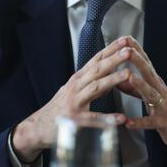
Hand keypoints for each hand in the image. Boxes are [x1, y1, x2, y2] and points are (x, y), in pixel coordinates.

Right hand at [12, 37, 130, 162]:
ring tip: (128, 74)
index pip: (97, 59)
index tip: (125, 39)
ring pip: (96, 87)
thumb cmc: (59, 107)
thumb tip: (111, 75)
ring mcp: (75, 102)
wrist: (37, 127)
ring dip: (113, 79)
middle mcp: (76, 86)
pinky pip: (93, 119)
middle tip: (129, 50)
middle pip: (98, 69)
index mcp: (78, 78)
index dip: (111, 49)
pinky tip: (120, 118)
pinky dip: (107, 118)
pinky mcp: (74, 120)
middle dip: (114, 58)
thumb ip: (92, 82)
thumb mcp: (74, 90)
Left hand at [118, 36, 166, 155]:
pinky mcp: (164, 123)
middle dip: (138, 61)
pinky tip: (128, 122)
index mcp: (156, 83)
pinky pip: (151, 122)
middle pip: (149, 73)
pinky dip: (140, 122)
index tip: (126, 38)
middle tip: (128, 50)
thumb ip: (134, 88)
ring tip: (130, 77)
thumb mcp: (150, 97)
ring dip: (140, 85)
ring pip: (151, 93)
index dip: (137, 51)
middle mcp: (160, 91)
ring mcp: (164, 106)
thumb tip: (117, 77)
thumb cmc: (166, 111)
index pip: (146, 64)